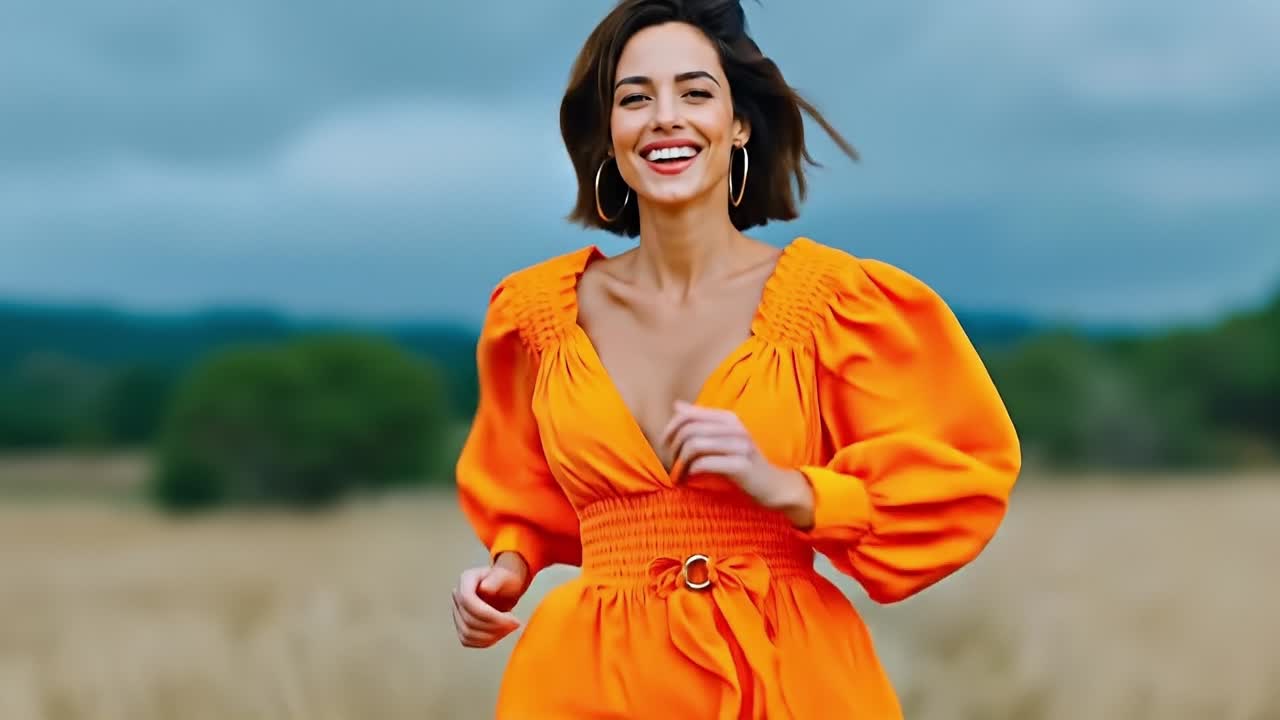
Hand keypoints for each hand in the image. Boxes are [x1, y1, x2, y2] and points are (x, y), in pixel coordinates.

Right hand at [451, 552, 527, 647]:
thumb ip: (496, 579)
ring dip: (491, 636)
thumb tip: (485, 588)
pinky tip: (500, 634)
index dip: (488, 614)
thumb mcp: (505, 575)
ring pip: (467, 633)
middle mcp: (457, 596)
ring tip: (508, 628)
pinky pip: (469, 640)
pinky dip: (486, 641)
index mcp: (466, 580)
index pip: (467, 600)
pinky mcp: (461, 627)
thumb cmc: (505, 579)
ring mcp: (457, 612)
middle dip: (494, 626)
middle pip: (468, 619)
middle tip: (514, 624)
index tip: (510, 618)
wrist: (503, 587)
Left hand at [661, 401, 813, 526]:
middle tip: (670, 465)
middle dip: (673, 449)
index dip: (670, 430)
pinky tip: (690, 478)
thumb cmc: (744, 462)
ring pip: (694, 445)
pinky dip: (691, 471)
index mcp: (728, 418)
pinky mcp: (741, 465)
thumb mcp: (723, 438)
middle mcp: (735, 428)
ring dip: (680, 463)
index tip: (665, 448)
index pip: (688, 415)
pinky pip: (706, 463)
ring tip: (678, 475)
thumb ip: (701, 421)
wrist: (774, 485)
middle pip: (688, 430)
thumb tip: (677, 405)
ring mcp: (740, 445)